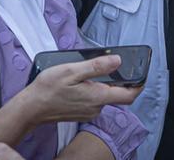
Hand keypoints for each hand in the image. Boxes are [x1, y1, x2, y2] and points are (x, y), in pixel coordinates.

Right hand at [20, 55, 141, 123]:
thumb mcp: (72, 70)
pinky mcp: (80, 113)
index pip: (129, 95)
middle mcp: (96, 107)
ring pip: (103, 96)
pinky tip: (78, 81)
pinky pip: (93, 100)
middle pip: (116, 94)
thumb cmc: (48, 89)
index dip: (139, 85)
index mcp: (98, 97)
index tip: (142, 73)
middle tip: (108, 63)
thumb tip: (118, 61)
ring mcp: (88, 112)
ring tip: (86, 70)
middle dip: (115, 79)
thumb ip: (96, 66)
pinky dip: (91, 89)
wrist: (31, 108)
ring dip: (100, 83)